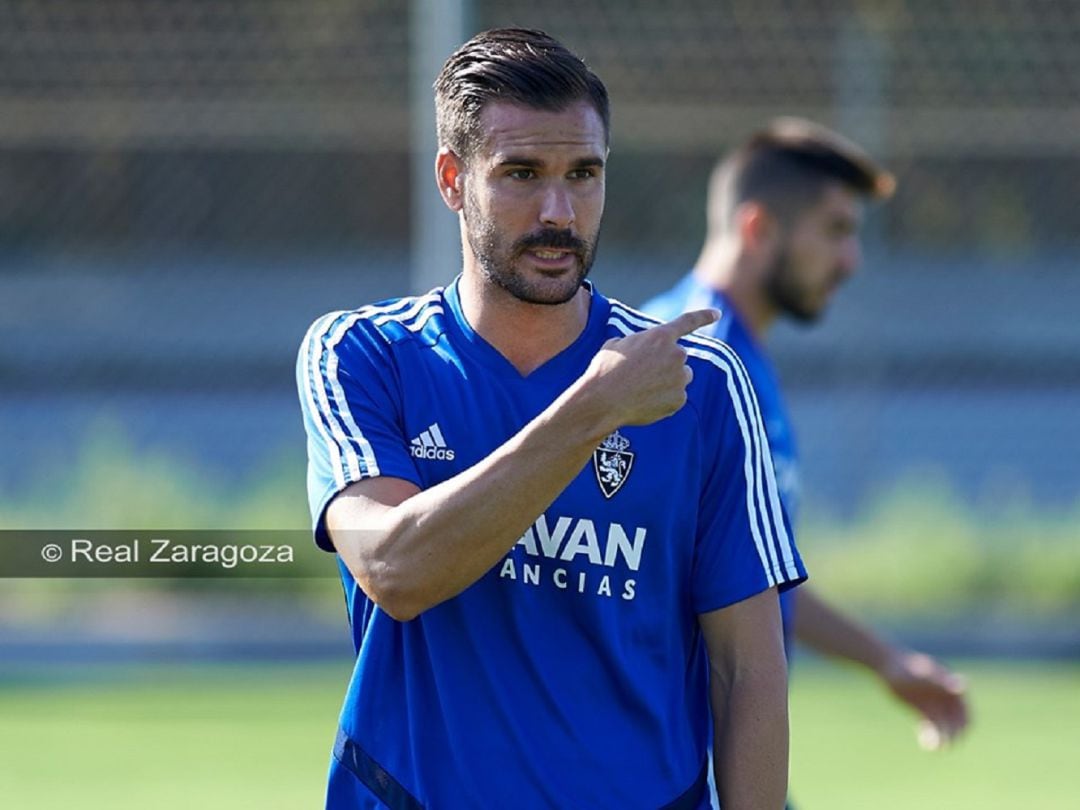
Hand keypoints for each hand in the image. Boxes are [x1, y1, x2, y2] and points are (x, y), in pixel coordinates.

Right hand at [582, 309, 717, 425]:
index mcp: (661, 336)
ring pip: (680, 377)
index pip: (688, 322)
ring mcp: (680, 378)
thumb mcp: (617, 344)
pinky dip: (664, 400)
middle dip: (665, 364)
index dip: (704, 316)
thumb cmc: (605, 370)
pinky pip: (676, 397)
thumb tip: (642, 350)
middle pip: (679, 357)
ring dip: (667, 380)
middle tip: (641, 374)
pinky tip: (644, 402)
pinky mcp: (680, 399)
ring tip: (642, 389)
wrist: (603, 400)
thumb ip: (638, 342)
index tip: (717, 314)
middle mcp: (676, 354)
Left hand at [880, 650, 969, 749]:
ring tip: (934, 749)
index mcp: (952, 689)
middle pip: (955, 723)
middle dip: (952, 735)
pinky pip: (930, 727)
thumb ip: (942, 681)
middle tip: (944, 747)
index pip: (965, 713)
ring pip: (942, 727)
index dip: (963, 727)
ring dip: (941, 739)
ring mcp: (935, 705)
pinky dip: (929, 736)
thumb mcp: (924, 675)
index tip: (956, 737)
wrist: (887, 666)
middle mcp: (947, 699)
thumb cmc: (906, 667)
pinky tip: (925, 743)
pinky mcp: (924, 711)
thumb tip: (964, 683)